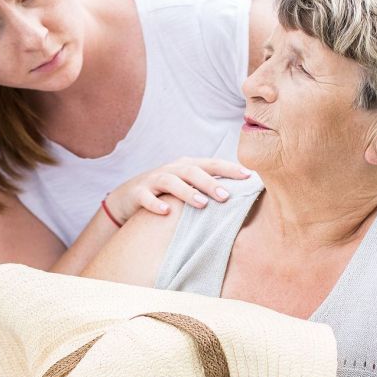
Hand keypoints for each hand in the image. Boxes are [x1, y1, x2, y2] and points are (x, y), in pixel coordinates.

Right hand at [105, 158, 251, 224]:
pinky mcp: (138, 193)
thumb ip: (209, 189)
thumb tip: (243, 197)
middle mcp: (172, 170)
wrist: (128, 197)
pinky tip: (167, 212)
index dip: (229, 169)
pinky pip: (147, 198)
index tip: (249, 176)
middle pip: (193, 172)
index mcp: (188, 166)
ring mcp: (154, 180)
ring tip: (201, 204)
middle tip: (226, 197)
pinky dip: (156, 204)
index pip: (212, 164)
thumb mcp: (188, 187)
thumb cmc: (167, 194)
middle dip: (210, 183)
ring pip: (171, 182)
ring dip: (187, 192)